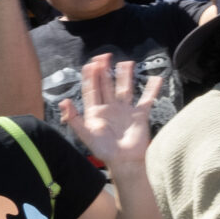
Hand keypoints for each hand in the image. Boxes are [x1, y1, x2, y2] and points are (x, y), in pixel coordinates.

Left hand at [56, 55, 162, 174]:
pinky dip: (152, 89)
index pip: (92, 89)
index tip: (91, 63)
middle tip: (105, 56)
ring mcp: (125, 110)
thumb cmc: (104, 150)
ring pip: (125, 88)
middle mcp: (110, 108)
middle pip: (107, 85)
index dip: (90, 76)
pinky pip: (146, 99)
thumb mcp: (85, 135)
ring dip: (125, 76)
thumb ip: (74, 119)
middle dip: (105, 70)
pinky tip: (156, 79)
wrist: (124, 162)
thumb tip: (63, 102)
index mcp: (96, 112)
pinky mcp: (139, 115)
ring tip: (126, 63)